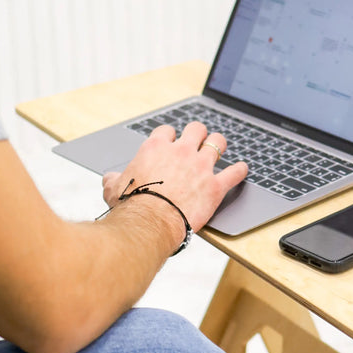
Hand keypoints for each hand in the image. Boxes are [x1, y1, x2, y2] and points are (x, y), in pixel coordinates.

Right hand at [103, 123, 247, 236]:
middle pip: (196, 129)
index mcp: (156, 148)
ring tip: (221, 146)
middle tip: (199, 140)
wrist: (150, 223)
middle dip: (198, 133)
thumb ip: (113, 179)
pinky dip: (240, 171)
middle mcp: (181, 152)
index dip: (170, 136)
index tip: (171, 142)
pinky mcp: (215, 186)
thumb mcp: (114, 189)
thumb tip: (109, 178)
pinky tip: (242, 170)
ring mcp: (201, 167)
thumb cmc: (131, 207)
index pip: (167, 131)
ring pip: (218, 142)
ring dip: (220, 144)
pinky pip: (235, 172)